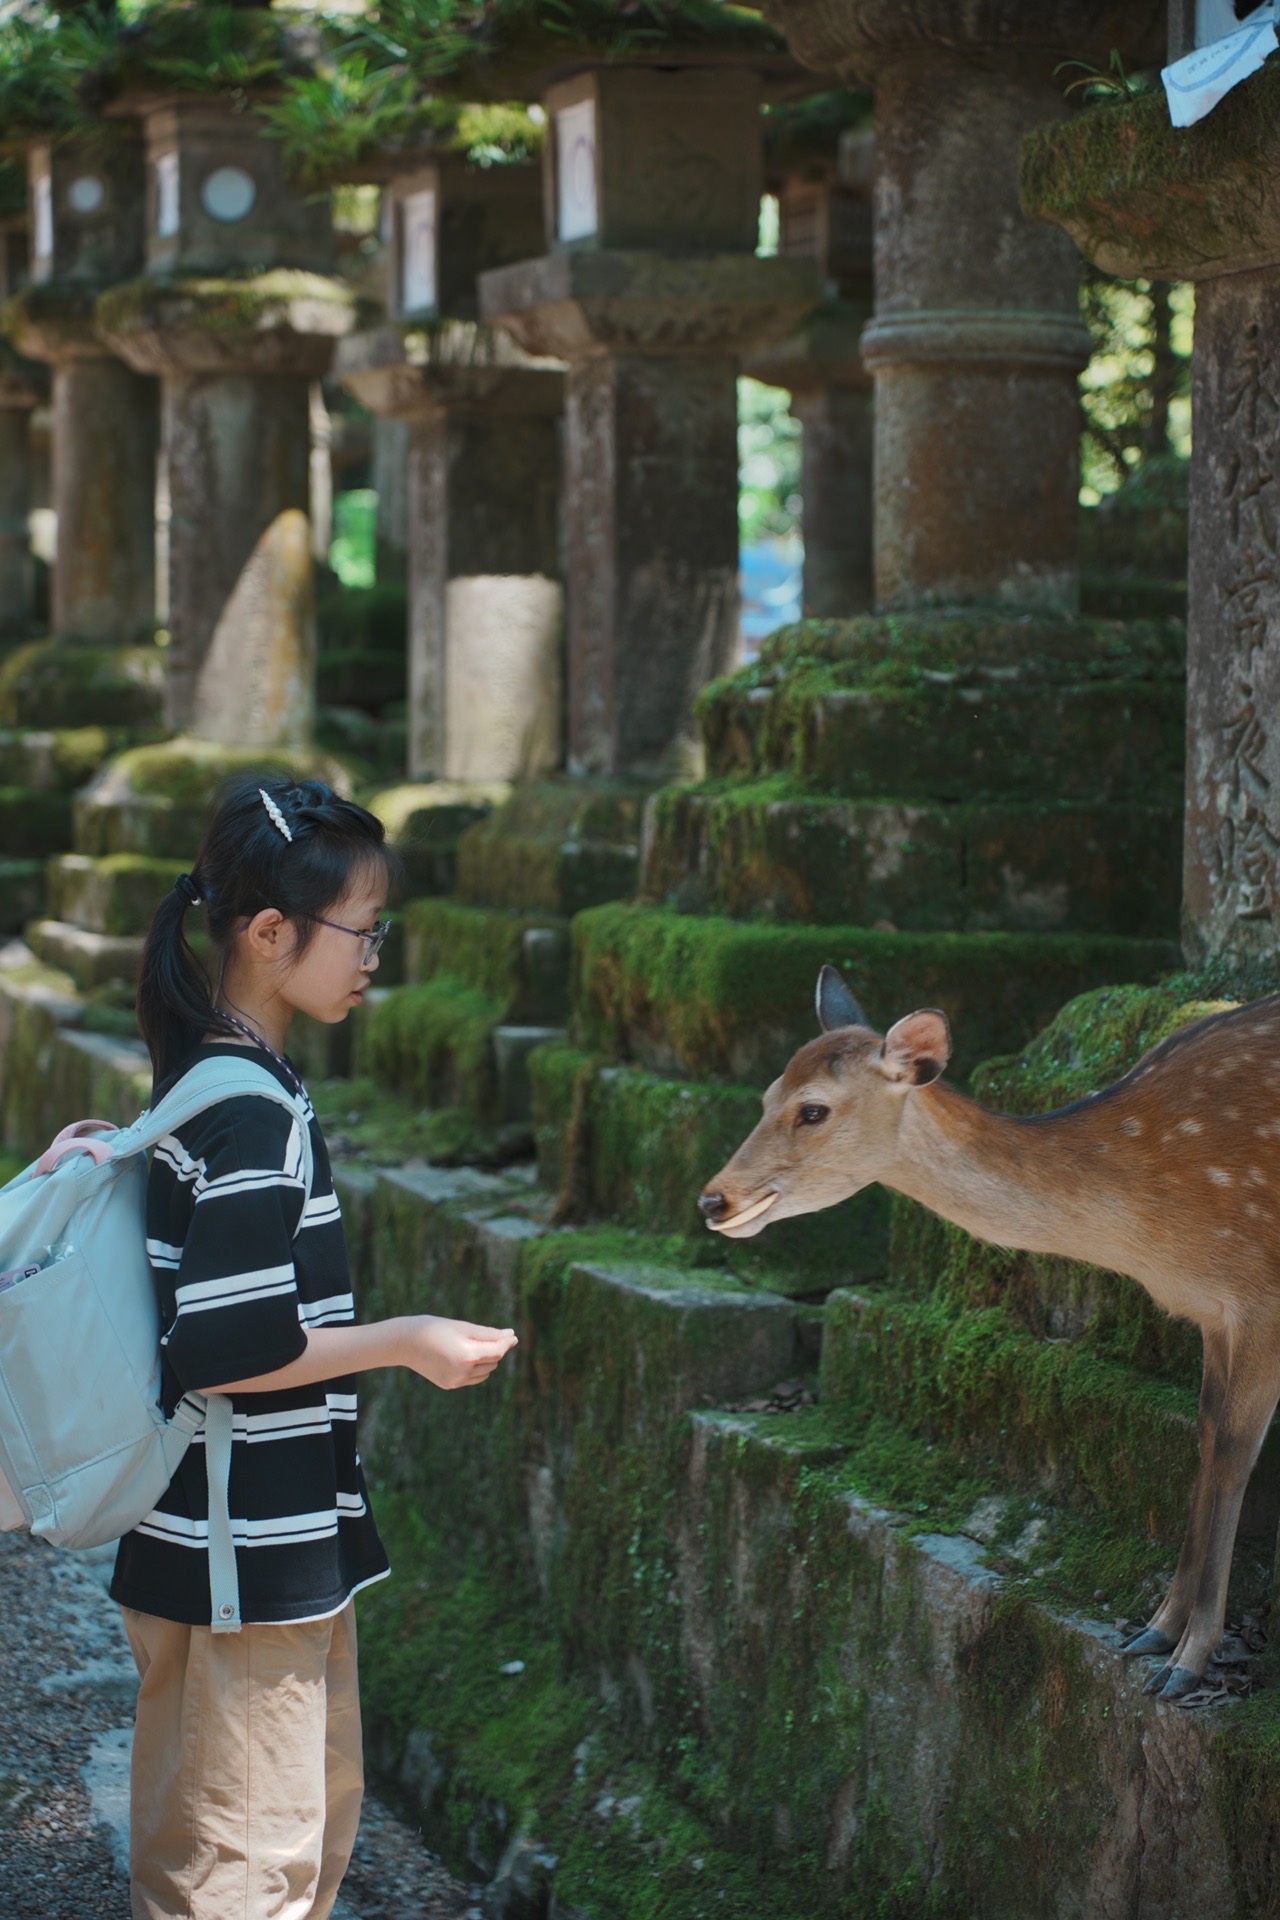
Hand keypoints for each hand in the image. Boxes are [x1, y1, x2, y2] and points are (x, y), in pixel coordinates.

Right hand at [401, 1315, 517, 1390]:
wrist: (406, 1343)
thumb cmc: (435, 1328)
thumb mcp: (463, 1327)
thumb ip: (488, 1333)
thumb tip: (510, 1335)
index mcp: (467, 1355)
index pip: (497, 1351)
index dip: (506, 1343)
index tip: (512, 1335)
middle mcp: (463, 1372)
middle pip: (493, 1361)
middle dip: (494, 1349)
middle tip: (486, 1336)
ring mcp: (456, 1381)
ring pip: (485, 1372)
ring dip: (485, 1360)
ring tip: (471, 1345)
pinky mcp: (449, 1385)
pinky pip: (472, 1378)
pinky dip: (475, 1369)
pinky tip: (462, 1357)